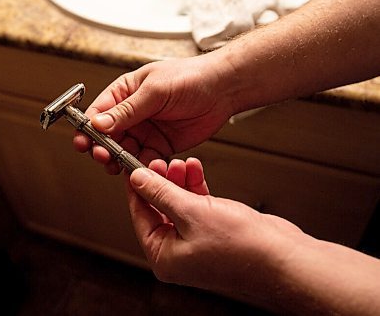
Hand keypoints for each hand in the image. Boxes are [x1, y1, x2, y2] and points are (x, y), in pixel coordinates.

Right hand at [73, 55, 235, 173]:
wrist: (222, 90)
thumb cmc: (190, 78)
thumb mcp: (155, 90)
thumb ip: (127, 110)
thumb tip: (100, 123)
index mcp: (125, 93)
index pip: (99, 112)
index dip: (89, 128)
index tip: (84, 140)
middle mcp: (133, 114)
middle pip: (108, 135)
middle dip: (102, 147)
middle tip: (102, 156)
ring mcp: (146, 131)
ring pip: (124, 150)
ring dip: (119, 160)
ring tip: (118, 166)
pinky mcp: (160, 146)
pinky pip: (144, 160)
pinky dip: (140, 167)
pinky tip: (140, 169)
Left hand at [127, 158, 304, 307]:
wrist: (283, 257)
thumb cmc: (242, 248)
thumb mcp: (191, 212)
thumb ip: (161, 193)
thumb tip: (138, 179)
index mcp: (164, 257)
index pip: (140, 215)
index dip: (137, 188)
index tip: (134, 167)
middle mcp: (177, 252)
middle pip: (159, 208)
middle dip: (161, 182)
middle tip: (161, 162)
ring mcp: (196, 242)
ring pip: (178, 204)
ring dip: (179, 182)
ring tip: (181, 163)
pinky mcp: (213, 231)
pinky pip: (196, 206)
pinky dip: (195, 187)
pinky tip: (195, 170)